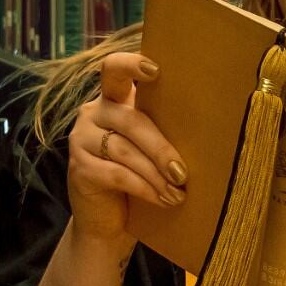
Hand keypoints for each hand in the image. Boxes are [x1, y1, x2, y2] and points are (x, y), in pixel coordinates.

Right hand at [66, 50, 188, 245]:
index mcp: (113, 99)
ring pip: (126, 150)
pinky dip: (144, 188)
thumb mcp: (150, 148)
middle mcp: (93, 112)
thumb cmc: (138, 178)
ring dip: (157, 174)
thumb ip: (163, 129)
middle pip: (131, 120)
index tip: (155, 69)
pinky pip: (117, 174)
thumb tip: (207, 132)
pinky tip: (162, 200)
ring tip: (178, 193)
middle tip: (183, 173)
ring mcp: (80, 139)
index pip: (114, 69)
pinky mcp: (78, 167)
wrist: (106, 221)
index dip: (131, 64)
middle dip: (162, 148)